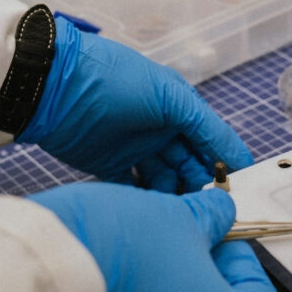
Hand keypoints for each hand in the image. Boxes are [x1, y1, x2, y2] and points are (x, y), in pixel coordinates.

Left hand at [19, 16, 251, 190]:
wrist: (52, 86)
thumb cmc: (115, 80)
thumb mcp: (170, 95)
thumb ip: (206, 126)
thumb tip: (239, 157)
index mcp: (178, 107)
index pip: (210, 141)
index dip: (222, 163)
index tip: (233, 189)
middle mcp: (160, 129)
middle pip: (189, 165)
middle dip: (198, 184)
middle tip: (203, 205)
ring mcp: (134, 149)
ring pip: (164, 180)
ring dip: (173, 195)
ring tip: (177, 209)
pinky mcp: (109, 167)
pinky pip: (134, 189)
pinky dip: (145, 200)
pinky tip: (153, 211)